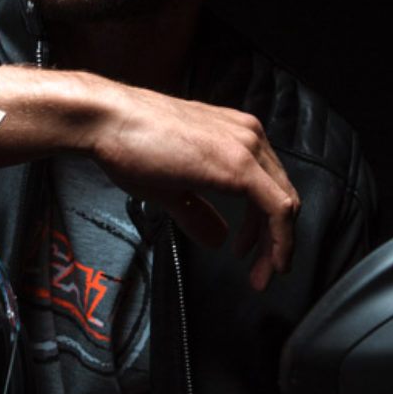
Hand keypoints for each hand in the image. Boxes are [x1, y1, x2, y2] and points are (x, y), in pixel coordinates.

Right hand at [0, 66, 298, 289]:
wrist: (108, 120)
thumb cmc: (128, 143)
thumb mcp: (170, 187)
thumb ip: (198, 212)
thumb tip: (217, 238)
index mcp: (234, 136)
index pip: (268, 186)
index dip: (266, 227)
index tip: (251, 253)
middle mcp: (248, 136)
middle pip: (281, 196)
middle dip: (275, 241)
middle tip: (262, 271)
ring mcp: (246, 147)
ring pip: (284, 204)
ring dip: (278, 245)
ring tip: (262, 273)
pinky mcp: (240, 163)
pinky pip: (279, 207)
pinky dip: (281, 240)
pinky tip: (270, 261)